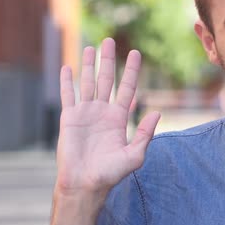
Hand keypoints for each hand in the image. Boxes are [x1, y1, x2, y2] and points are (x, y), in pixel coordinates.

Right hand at [55, 38, 160, 196]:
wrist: (85, 184)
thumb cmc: (111, 174)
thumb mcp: (134, 155)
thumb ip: (145, 134)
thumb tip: (157, 112)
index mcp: (119, 118)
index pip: (127, 88)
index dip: (132, 71)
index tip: (135, 53)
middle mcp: (103, 112)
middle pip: (107, 80)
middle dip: (109, 60)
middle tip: (110, 41)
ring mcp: (85, 113)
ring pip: (88, 83)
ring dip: (89, 65)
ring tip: (91, 47)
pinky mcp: (69, 118)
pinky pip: (68, 95)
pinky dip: (67, 81)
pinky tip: (67, 67)